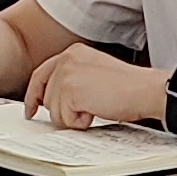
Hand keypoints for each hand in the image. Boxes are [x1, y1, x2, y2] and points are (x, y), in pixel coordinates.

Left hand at [20, 47, 162, 130]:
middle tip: (83, 114)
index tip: (31, 109)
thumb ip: (74, 80)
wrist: (145, 89)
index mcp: (73, 53)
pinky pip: (64, 119)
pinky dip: (80, 122)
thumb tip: (55, 101)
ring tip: (95, 108)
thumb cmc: (129, 86)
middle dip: (62, 111)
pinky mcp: (70, 91)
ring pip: (54, 111)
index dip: (34, 94)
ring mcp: (66, 74)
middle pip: (47, 96)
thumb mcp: (95, 74)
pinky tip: (96, 111)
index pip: (42, 74)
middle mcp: (66, 59)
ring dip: (74, 117)